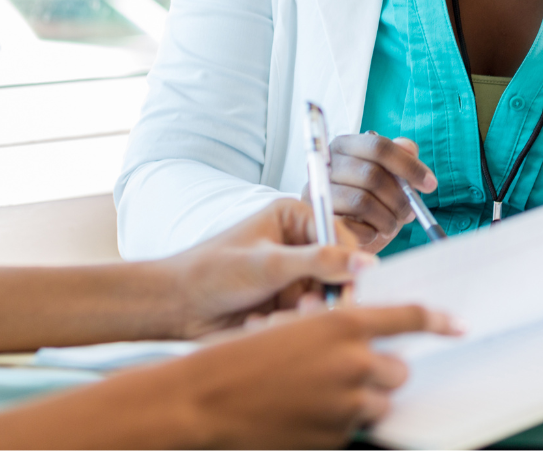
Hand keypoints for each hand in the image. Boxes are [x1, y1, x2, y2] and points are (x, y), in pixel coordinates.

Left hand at [164, 198, 372, 337]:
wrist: (176, 309)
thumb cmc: (212, 273)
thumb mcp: (268, 264)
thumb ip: (319, 262)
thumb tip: (367, 264)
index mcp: (295, 218)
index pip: (343, 240)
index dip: (350, 268)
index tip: (350, 292)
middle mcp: (299, 244)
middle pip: (339, 272)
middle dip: (323, 294)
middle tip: (304, 306)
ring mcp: (294, 276)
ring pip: (325, 299)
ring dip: (304, 313)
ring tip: (274, 316)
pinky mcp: (288, 303)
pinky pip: (309, 317)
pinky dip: (292, 324)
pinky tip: (264, 323)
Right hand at [181, 304, 458, 448]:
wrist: (202, 400)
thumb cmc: (235, 357)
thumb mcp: (287, 324)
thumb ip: (328, 326)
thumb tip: (352, 332)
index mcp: (342, 324)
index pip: (407, 317)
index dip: (437, 320)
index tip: (456, 326)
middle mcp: (353, 363)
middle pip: (397, 372)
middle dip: (378, 374)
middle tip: (345, 373)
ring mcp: (346, 405)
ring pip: (377, 406)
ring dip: (358, 402)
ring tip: (315, 396)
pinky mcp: (333, 439)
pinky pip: (349, 433)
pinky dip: (333, 425)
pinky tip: (299, 415)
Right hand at [310, 133, 436, 251]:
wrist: (344, 233)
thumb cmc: (369, 199)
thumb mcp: (389, 176)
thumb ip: (401, 157)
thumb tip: (409, 147)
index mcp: (345, 145)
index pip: (379, 146)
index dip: (408, 165)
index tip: (430, 184)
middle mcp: (327, 165)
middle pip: (371, 175)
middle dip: (399, 198)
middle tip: (410, 212)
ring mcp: (317, 192)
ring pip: (362, 202)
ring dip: (387, 219)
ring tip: (392, 225)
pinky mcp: (317, 220)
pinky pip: (351, 228)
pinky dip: (370, 233)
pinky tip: (372, 233)